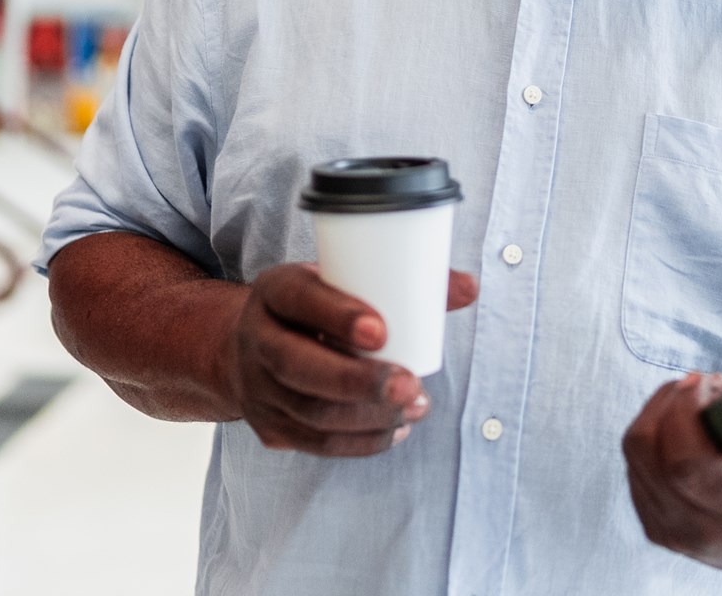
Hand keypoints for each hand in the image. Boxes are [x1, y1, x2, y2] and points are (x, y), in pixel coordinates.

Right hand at [221, 262, 478, 456]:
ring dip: (369, 417)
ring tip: (416, 405)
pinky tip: (395, 428)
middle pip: (298, 366)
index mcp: (275, 290)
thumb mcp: (344, 279)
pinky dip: (361, 441)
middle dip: (358, 382)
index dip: (337, 315)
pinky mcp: (269, 426)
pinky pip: (316, 443)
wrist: (251, 345)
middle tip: (411, 387)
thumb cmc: (317, 306)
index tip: (382, 331)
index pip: (298, 298)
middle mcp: (256, 338)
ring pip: (310, 412)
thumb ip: (406, 283)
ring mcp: (257, 388)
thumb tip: (470, 288)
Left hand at [622, 372, 721, 576]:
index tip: (710, 381)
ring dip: (663, 412)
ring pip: (638, 452)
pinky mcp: (655, 524)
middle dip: (674, 401)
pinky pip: (635, 462)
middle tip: (709, 383)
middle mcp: (704, 533)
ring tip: (703, 401)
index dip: (686, 413)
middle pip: (654, 451)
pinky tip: (689, 424)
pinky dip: (655, 430)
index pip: (688, 464)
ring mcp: (674, 533)